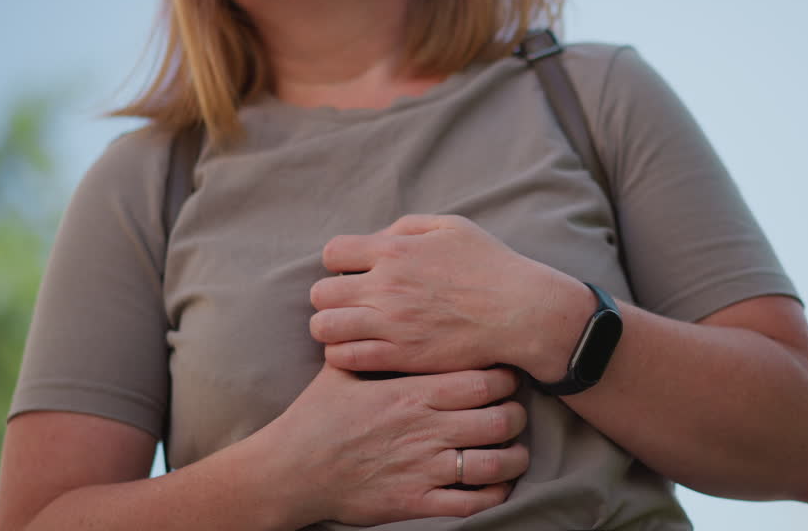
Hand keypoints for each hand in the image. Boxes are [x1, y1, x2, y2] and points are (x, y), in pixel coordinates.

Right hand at [274, 363, 529, 524]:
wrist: (290, 470)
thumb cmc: (315, 417)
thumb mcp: (340, 370)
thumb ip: (368, 342)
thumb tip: (375, 304)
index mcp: (411, 393)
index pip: (481, 380)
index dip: (505, 377)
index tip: (507, 374)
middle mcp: (425, 429)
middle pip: (499, 419)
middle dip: (516, 414)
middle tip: (515, 410)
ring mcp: (424, 468)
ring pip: (495, 463)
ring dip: (514, 457)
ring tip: (517, 450)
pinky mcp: (417, 501)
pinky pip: (472, 502)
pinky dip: (495, 494)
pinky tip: (498, 484)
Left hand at [310, 215, 562, 373]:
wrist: (520, 312)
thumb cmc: (490, 266)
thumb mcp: (452, 227)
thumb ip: (407, 227)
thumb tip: (377, 238)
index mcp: (395, 249)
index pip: (332, 253)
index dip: (340, 263)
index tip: (355, 273)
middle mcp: (385, 285)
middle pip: (320, 294)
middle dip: (331, 298)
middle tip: (351, 305)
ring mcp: (390, 324)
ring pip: (324, 328)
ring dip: (332, 328)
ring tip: (351, 330)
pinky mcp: (399, 357)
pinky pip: (344, 358)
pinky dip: (343, 354)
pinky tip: (362, 350)